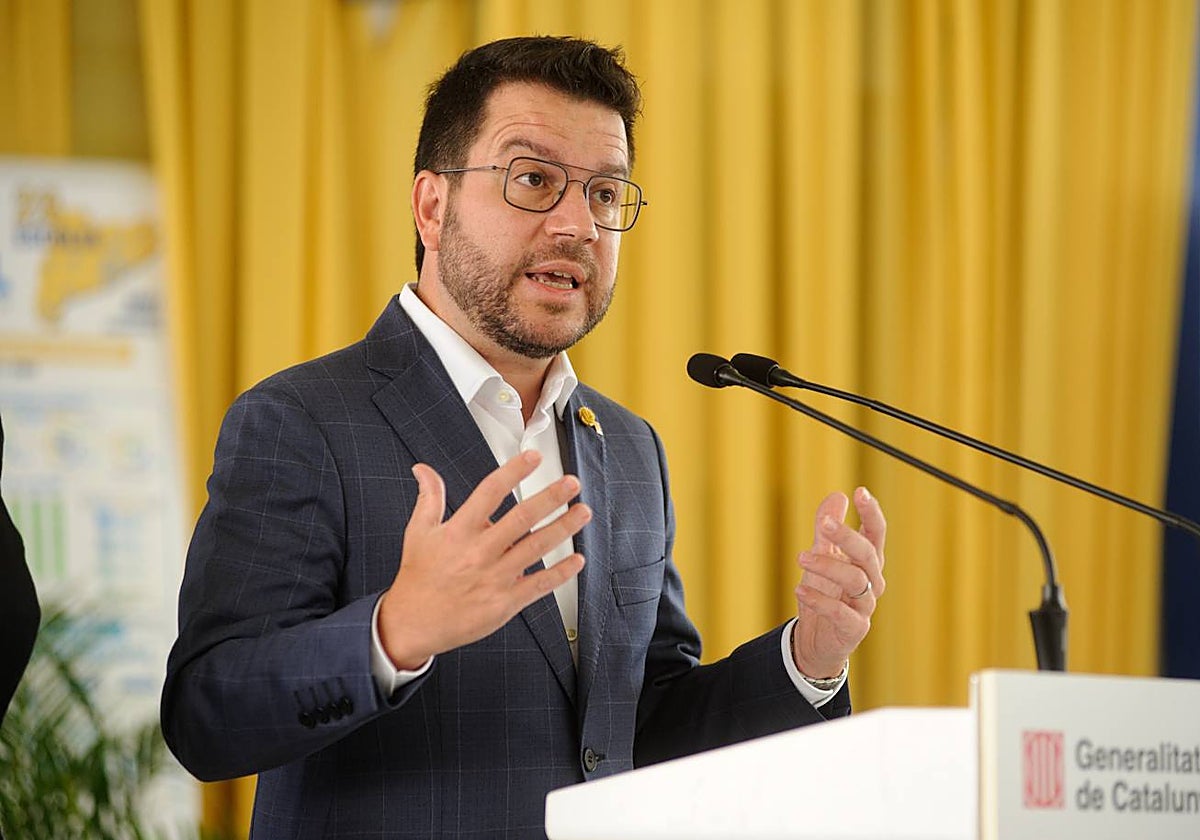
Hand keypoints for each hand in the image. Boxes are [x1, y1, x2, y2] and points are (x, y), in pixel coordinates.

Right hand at [377, 451, 590, 668]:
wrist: (413, 623)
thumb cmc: (419, 577)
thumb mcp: (419, 532)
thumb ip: (429, 497)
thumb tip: (423, 469)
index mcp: (459, 531)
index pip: (490, 492)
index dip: (513, 471)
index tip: (533, 457)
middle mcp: (479, 552)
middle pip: (522, 518)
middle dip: (551, 498)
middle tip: (571, 483)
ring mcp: (494, 578)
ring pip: (536, 548)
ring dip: (563, 528)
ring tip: (583, 512)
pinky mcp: (505, 603)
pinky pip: (539, 584)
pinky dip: (561, 572)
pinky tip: (577, 559)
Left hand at [791, 487, 886, 678]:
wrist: (817, 639)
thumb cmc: (825, 593)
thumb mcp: (822, 556)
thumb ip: (827, 529)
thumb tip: (837, 495)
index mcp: (867, 561)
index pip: (876, 534)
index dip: (871, 513)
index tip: (860, 492)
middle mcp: (872, 581)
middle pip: (867, 554)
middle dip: (848, 537)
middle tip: (826, 523)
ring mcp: (865, 605)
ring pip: (855, 580)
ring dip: (828, 566)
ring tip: (801, 557)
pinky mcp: (854, 628)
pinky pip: (840, 612)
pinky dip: (819, 600)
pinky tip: (800, 589)